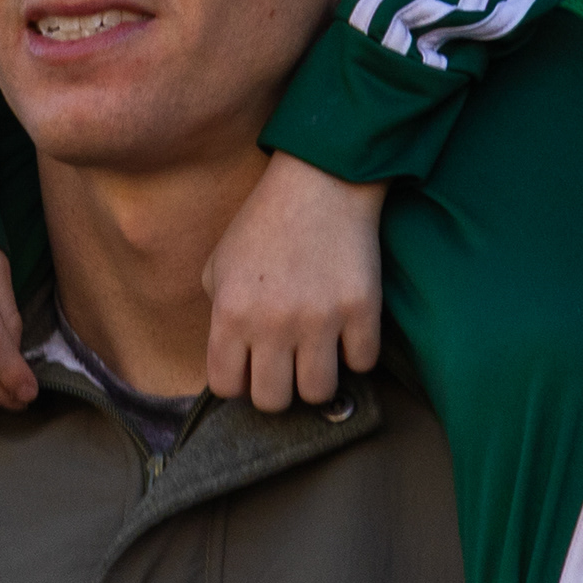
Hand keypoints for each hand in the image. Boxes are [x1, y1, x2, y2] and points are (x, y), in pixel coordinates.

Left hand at [201, 153, 384, 409]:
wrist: (320, 180)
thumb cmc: (263, 222)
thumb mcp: (219, 263)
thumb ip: (219, 313)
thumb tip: (232, 360)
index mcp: (231, 312)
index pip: (225, 387)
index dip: (237, 381)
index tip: (249, 366)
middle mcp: (273, 323)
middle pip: (272, 401)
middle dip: (277, 387)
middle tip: (284, 364)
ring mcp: (321, 319)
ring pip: (319, 393)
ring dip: (317, 378)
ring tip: (316, 354)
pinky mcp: (362, 310)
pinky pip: (363, 364)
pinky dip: (356, 353)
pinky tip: (347, 331)